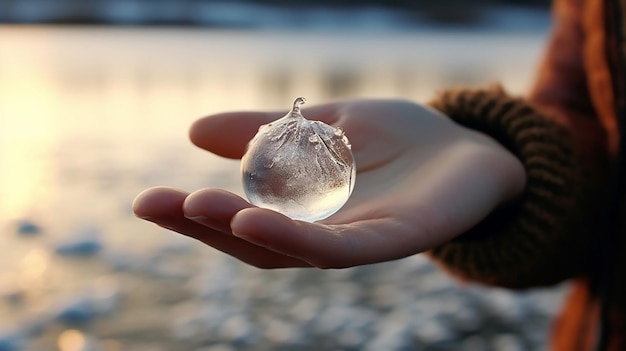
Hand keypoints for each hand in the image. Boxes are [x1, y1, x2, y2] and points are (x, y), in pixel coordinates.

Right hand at [133, 99, 525, 268]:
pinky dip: (298, 238)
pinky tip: (255, 220)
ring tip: (197, 208)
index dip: (192, 215)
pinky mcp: (395, 240)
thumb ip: (267, 133)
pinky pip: (342, 248)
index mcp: (304, 212)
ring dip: (240, 233)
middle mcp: (325, 236)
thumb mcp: (323, 125)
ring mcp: (359, 242)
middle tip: (154, 204)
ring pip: (292, 250)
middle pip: (255, 244)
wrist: (471, 146)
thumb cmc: (400, 140)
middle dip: (202, 228)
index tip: (147, 200)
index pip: (239, 220)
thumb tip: (195, 132)